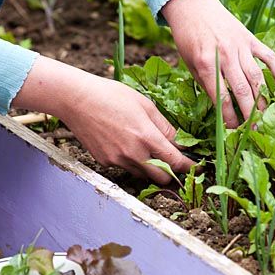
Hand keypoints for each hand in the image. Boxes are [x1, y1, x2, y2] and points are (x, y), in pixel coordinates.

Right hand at [13, 56, 194, 183]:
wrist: (77, 100)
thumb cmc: (112, 96)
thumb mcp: (145, 104)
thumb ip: (164, 126)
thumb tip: (180, 142)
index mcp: (146, 137)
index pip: (176, 161)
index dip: (190, 167)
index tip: (198, 168)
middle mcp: (133, 154)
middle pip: (162, 178)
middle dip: (171, 173)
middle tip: (175, 163)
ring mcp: (117, 160)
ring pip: (143, 174)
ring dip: (151, 168)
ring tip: (148, 150)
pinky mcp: (105, 162)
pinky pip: (125, 167)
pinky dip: (131, 161)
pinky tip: (124, 143)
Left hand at [162, 0, 274, 127]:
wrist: (192, 5)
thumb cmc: (187, 37)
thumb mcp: (189, 64)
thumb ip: (205, 83)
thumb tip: (220, 107)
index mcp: (206, 64)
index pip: (221, 98)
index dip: (228, 118)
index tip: (232, 131)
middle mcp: (225, 56)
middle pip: (242, 91)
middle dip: (248, 114)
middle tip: (252, 130)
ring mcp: (240, 46)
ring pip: (256, 77)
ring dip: (262, 99)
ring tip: (264, 117)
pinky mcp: (250, 38)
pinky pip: (268, 56)